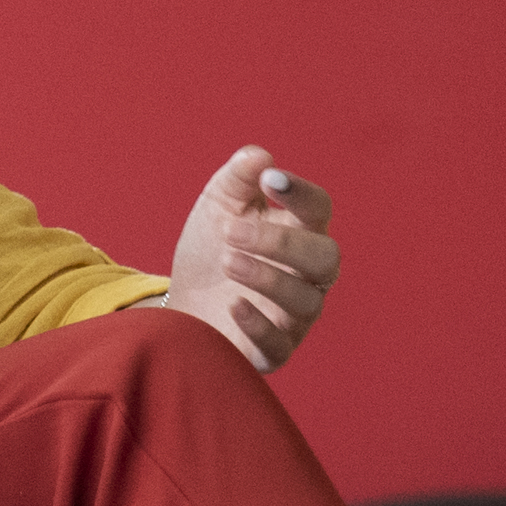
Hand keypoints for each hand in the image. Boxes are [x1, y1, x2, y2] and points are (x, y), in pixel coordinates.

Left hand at [166, 144, 341, 370]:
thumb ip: (237, 179)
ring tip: (227, 260)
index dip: (301, 193)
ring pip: (306, 300)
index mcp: (301, 233)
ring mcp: (294, 316)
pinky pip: (280, 344)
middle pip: (325, 258)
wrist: (181, 305)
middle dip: (282, 242)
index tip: (269, 179)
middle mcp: (308, 276)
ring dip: (267, 277)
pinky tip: (234, 303)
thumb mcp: (217, 207)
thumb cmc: (211, 252)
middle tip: (232, 231)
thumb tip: (259, 155)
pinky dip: (259, 324)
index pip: (319, 210)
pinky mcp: (273, 351)